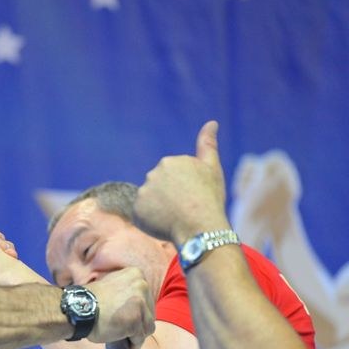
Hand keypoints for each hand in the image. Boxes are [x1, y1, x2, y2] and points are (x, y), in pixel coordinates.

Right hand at [85, 267, 154, 348]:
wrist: (79, 308)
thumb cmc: (90, 300)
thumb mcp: (112, 286)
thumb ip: (126, 293)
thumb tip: (134, 309)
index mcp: (136, 274)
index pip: (146, 298)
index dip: (139, 311)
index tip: (129, 318)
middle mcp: (142, 285)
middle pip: (149, 312)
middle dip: (139, 323)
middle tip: (126, 330)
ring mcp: (140, 303)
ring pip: (147, 326)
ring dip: (136, 335)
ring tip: (124, 339)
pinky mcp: (136, 320)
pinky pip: (140, 338)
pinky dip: (133, 344)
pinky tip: (125, 345)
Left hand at [134, 121, 229, 244]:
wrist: (200, 226)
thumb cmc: (209, 198)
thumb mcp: (211, 168)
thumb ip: (207, 144)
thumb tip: (211, 122)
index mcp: (169, 162)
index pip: (172, 177)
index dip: (185, 189)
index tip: (194, 196)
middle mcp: (152, 174)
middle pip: (159, 188)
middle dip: (170, 197)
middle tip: (185, 207)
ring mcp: (143, 192)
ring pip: (151, 201)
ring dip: (160, 208)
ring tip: (176, 217)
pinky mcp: (137, 209)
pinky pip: (143, 215)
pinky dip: (151, 220)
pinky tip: (165, 224)